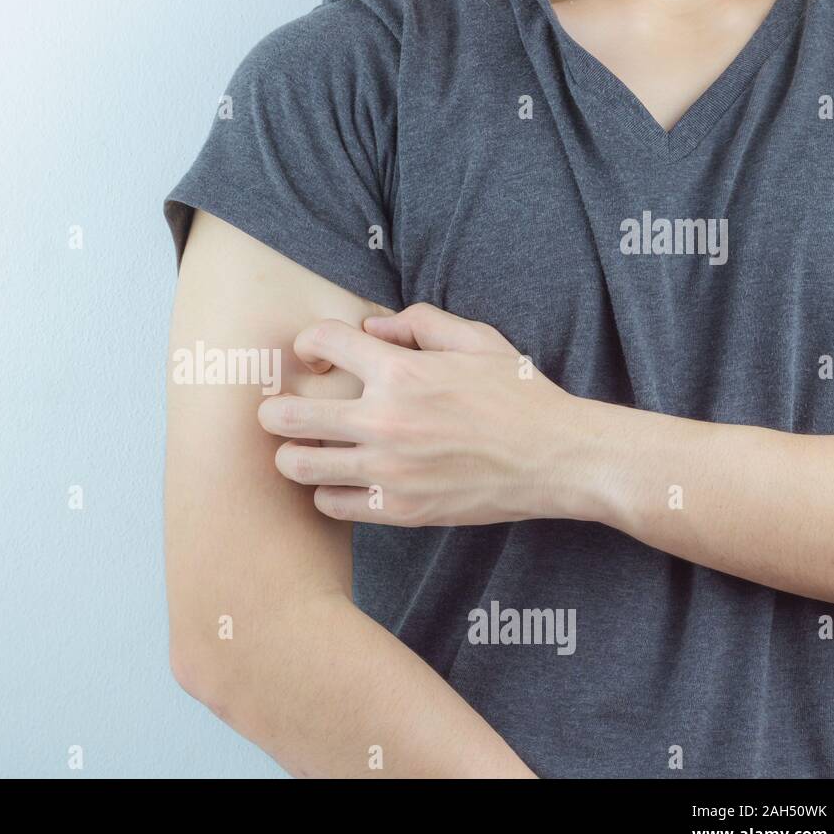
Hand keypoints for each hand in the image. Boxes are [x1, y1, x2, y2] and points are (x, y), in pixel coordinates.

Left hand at [257, 303, 593, 526]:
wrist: (557, 458)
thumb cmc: (518, 394)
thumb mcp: (475, 339)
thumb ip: (418, 322)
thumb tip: (371, 325)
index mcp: (400, 371)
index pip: (319, 342)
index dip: (307, 345)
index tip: (315, 358)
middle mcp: (384, 421)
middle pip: (287, 415)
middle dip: (275, 410)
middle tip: (282, 412)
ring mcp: (388, 471)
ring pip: (298, 467)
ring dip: (293, 454)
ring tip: (304, 450)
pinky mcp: (399, 511)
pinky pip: (330, 505)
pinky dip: (327, 492)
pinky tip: (340, 482)